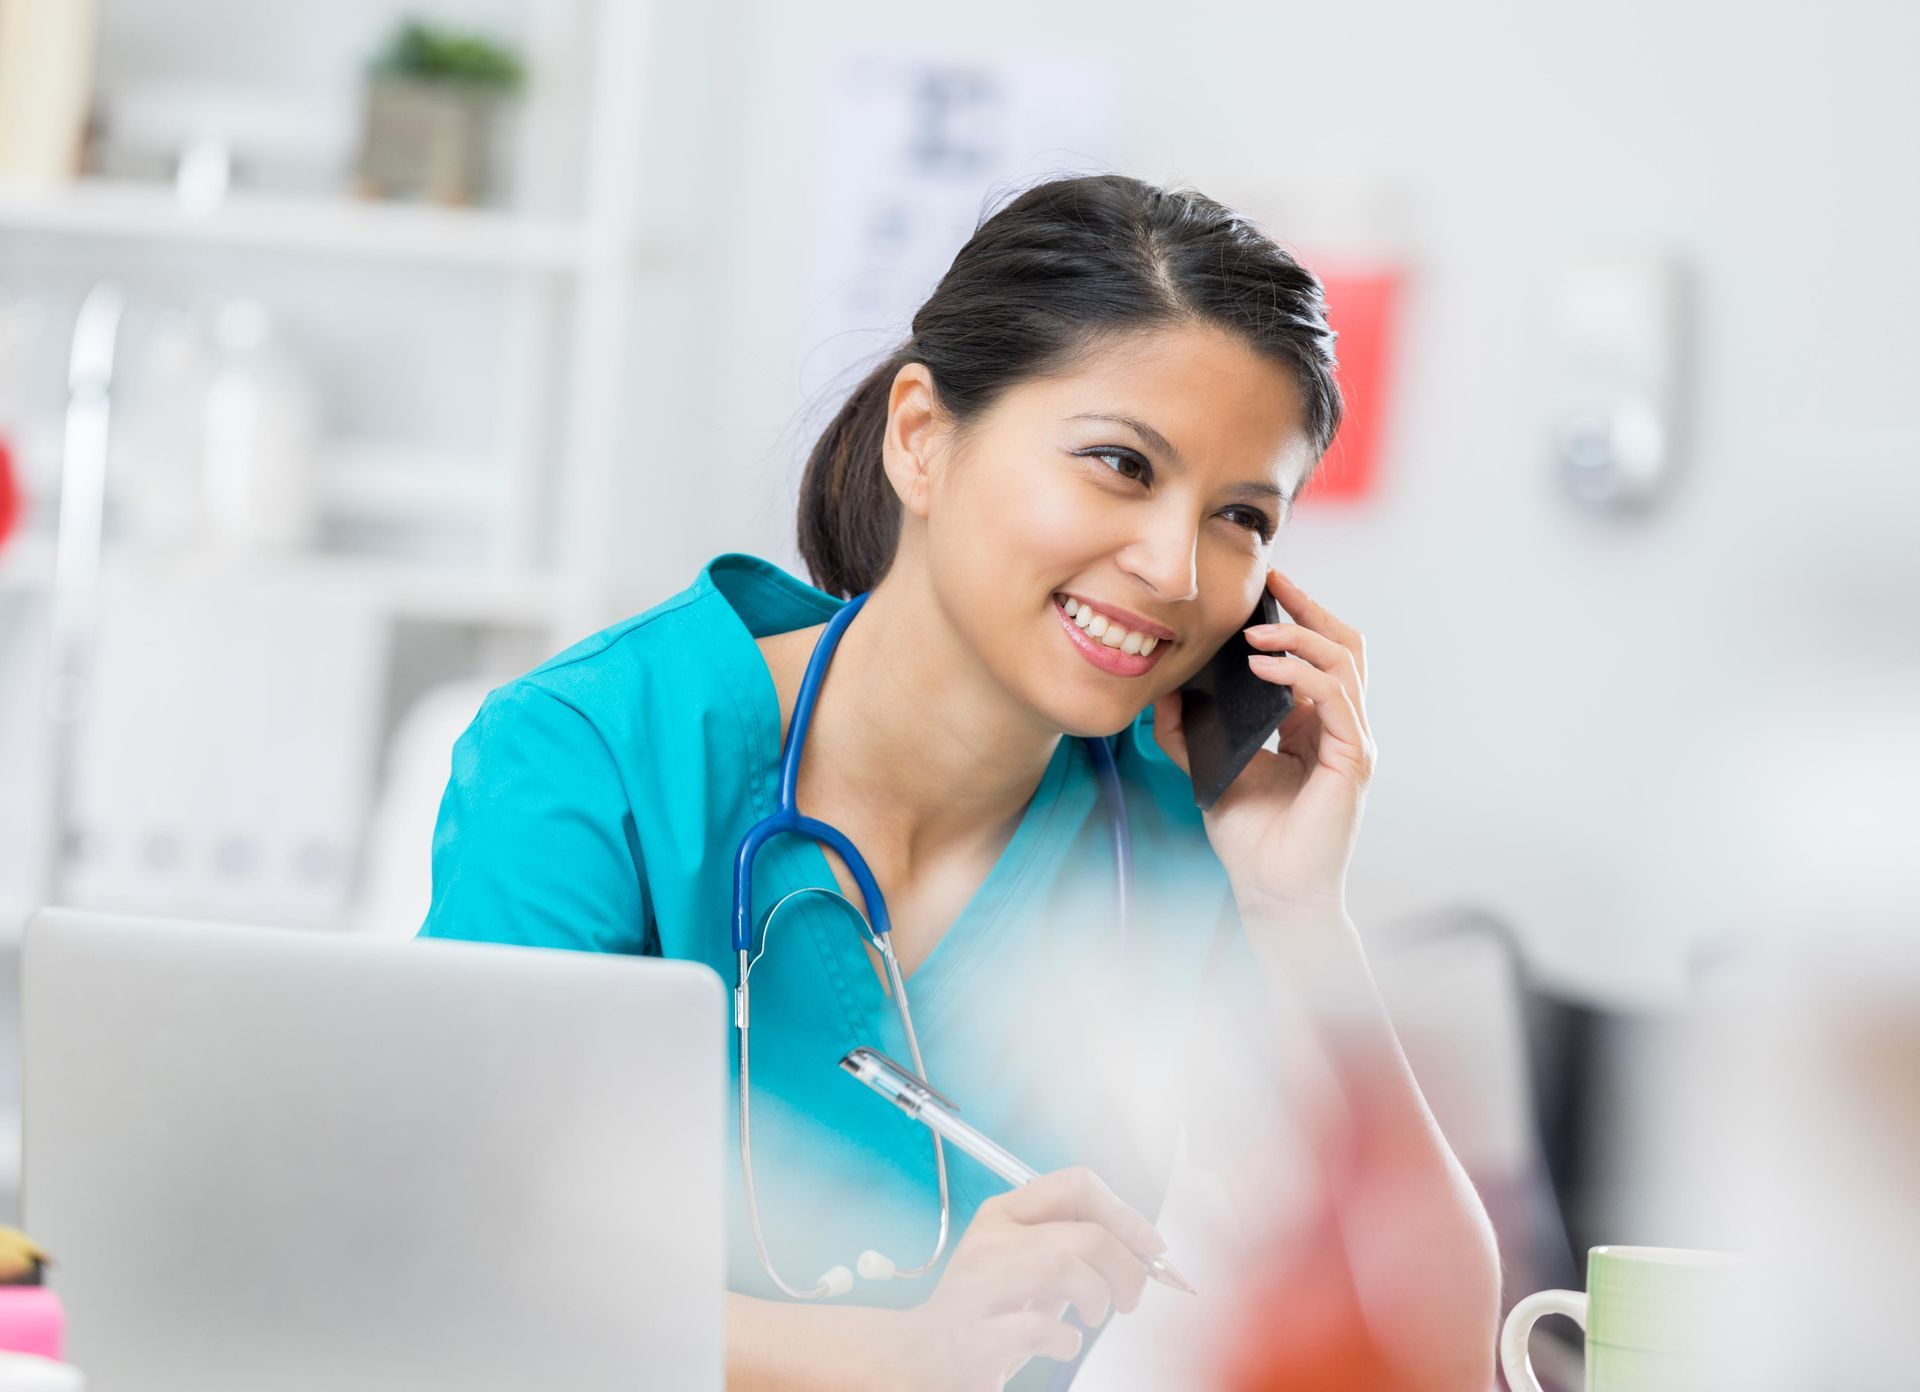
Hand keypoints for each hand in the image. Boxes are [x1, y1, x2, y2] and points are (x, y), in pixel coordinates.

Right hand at [879, 1166, 1164, 1389]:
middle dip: (1127, 1269)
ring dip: (1099, 1298)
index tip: (1152, 1249)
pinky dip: (1068, 1339)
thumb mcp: (1027, 1263)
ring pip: (1066, 1267)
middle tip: (1130, 1298)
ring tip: (1092, 1316)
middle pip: (1085, 1234)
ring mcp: (979, 1287)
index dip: (1126, 1215)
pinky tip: (1062, 1342)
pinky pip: (1041, 1327)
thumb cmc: (989, 1309)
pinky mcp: (976, 1336)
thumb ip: (1073, 1246)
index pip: (1077, 1185)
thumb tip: (1145, 1248)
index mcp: (1004, 1213)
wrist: (921, 1355)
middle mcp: (989, 1241)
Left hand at [1152, 567, 1376, 914]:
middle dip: (1311, 608)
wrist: (1270, 891)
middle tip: (1275, 582)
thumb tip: (1161, 691)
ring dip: (1300, 636)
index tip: (1267, 587)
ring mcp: (1352, 741)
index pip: (1320, 654)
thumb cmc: (1249, 838)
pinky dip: (1301, 673)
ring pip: (1345, 663)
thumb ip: (1188, 732)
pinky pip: (1335, 699)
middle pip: (1346, 646)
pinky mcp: (1351, 759)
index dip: (1299, 616)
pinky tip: (1263, 665)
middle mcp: (1342, 727)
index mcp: (1316, 726)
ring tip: (1254, 631)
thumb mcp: (1209, 769)